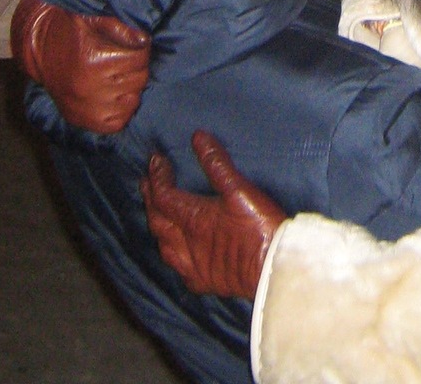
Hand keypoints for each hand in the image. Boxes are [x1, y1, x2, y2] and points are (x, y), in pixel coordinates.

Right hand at [10, 0, 150, 134]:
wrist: (41, 50)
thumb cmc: (72, 31)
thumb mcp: (98, 21)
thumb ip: (124, 30)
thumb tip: (145, 42)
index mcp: (96, 60)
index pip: (139, 58)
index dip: (141, 49)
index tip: (134, 46)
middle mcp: (91, 87)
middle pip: (138, 80)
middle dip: (137, 67)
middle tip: (127, 61)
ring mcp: (86, 108)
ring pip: (131, 102)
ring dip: (131, 88)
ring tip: (120, 77)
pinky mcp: (82, 120)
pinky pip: (117, 123)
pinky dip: (121, 110)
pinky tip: (116, 96)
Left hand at [142, 131, 286, 299]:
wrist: (272, 268)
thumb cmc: (258, 226)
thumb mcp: (239, 188)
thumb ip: (216, 163)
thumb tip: (197, 138)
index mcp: (192, 219)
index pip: (163, 196)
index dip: (157, 177)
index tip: (156, 160)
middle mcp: (185, 244)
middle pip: (157, 220)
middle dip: (150, 199)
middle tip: (148, 181)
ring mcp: (192, 266)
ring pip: (163, 246)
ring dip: (158, 226)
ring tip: (157, 212)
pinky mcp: (203, 281)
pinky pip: (178, 267)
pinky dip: (173, 253)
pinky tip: (178, 251)